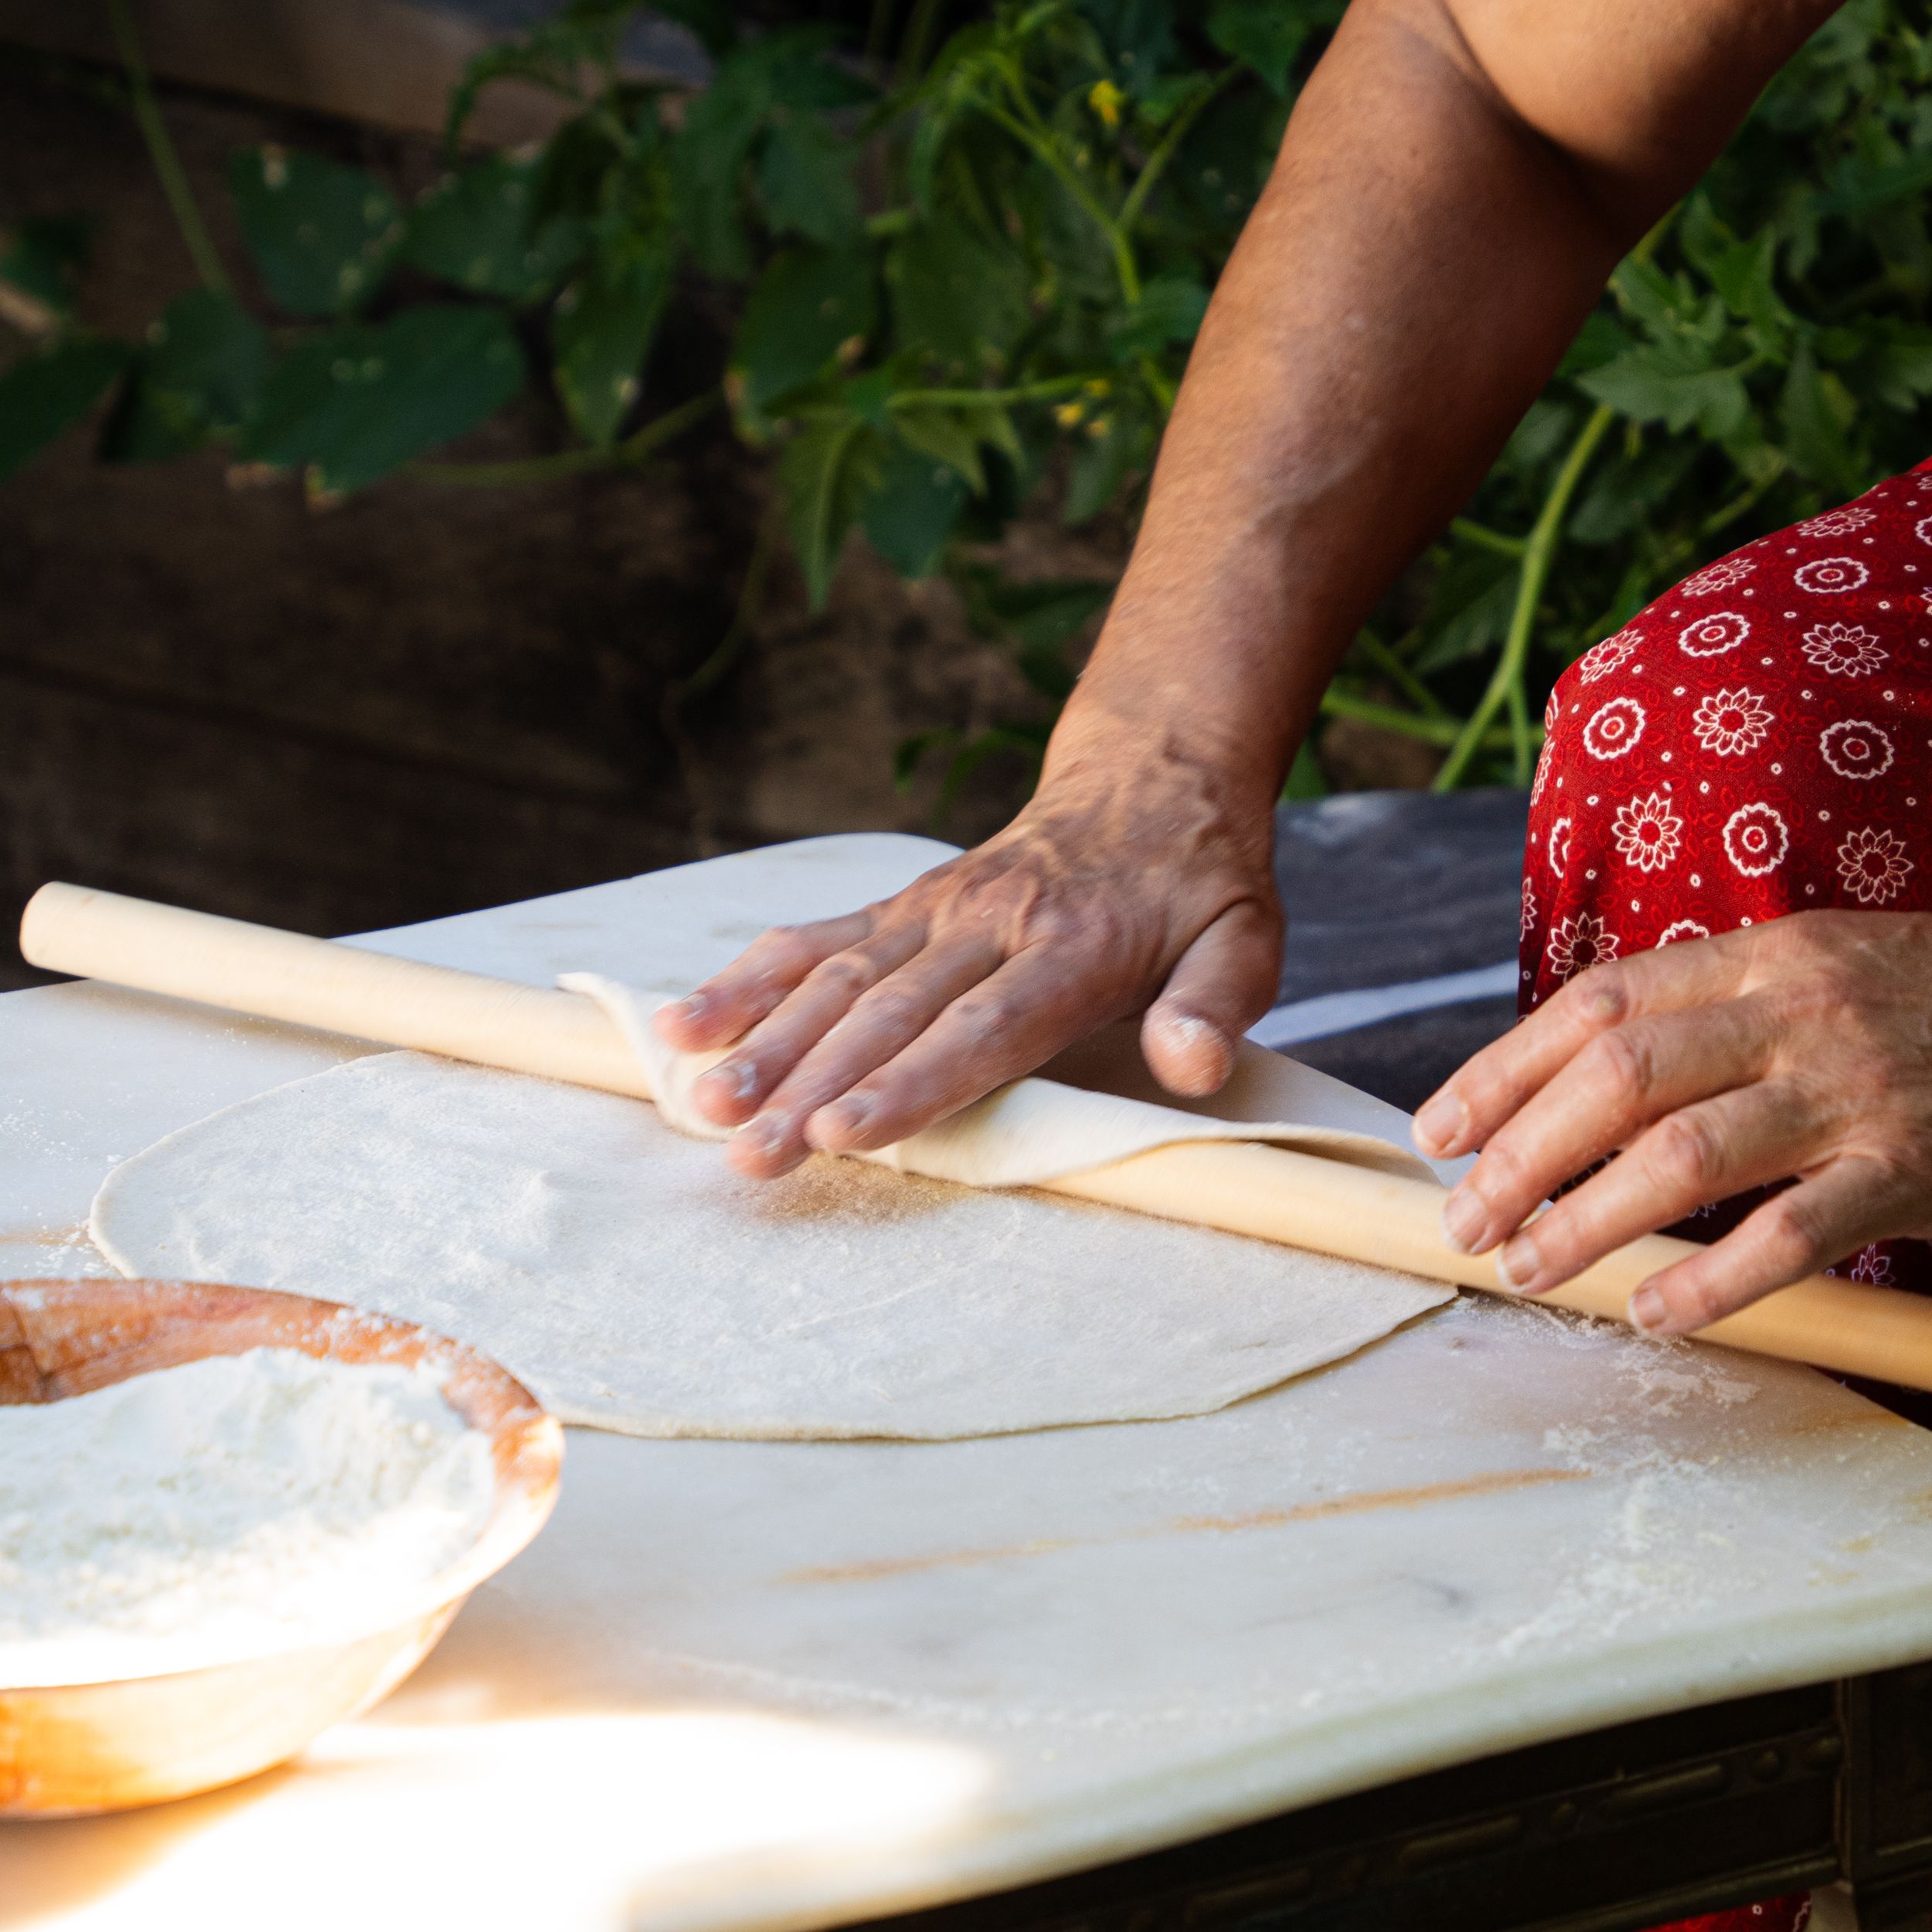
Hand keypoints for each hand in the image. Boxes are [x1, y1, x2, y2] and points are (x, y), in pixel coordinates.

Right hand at [659, 745, 1282, 1178]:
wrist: (1152, 781)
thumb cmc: (1199, 889)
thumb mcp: (1246, 940)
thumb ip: (1215, 1006)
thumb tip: (1188, 1065)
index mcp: (1075, 947)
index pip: (984, 1025)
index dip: (912, 1081)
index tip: (843, 1130)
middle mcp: (990, 922)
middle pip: (889, 1012)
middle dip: (809, 1085)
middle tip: (747, 1150)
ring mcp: (934, 910)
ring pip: (836, 977)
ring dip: (763, 1041)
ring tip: (700, 1103)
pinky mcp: (900, 905)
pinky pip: (815, 938)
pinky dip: (747, 980)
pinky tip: (685, 1027)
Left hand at [1410, 916, 1931, 1332]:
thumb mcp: (1844, 969)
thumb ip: (1740, 1009)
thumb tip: (1619, 1076)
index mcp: (1774, 953)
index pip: (1602, 999)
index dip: (1505, 1065)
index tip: (1441, 1126)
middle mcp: (1803, 1008)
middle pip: (1619, 1072)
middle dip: (1519, 1150)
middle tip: (1465, 1217)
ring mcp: (1858, 1087)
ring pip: (1683, 1153)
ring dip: (1586, 1219)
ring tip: (1528, 1271)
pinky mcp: (1917, 1167)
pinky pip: (1792, 1231)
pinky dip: (1711, 1279)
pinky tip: (1657, 1315)